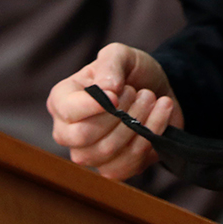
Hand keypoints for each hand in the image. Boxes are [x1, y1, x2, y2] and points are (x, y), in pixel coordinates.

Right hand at [47, 42, 182, 179]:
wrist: (159, 90)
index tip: (118, 94)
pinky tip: (160, 115)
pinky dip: (150, 137)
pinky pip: (127, 165)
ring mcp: (90, 154)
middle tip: (140, 93)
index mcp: (63, 101)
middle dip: (119, 114)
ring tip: (151, 99)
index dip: (94, 105)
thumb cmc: (132, 72)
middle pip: (83, 137)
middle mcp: (69, 132)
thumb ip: (110, 64)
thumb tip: (107, 89)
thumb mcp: (121, 55)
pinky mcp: (114, 168)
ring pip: (107, 152)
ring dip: (138, 123)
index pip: (67, 111)